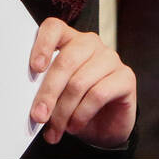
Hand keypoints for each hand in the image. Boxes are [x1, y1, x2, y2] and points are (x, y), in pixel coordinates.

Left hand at [29, 18, 136, 149]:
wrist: (105, 126)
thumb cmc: (75, 104)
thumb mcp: (55, 95)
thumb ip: (43, 89)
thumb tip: (32, 103)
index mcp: (69, 40)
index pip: (54, 28)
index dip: (43, 45)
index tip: (34, 69)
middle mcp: (91, 44)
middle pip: (66, 61)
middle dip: (49, 93)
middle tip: (38, 116)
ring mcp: (110, 58)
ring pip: (80, 82)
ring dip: (63, 111)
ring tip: (56, 129)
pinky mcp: (126, 77)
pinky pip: (98, 94)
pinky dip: (81, 114)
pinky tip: (74, 126)